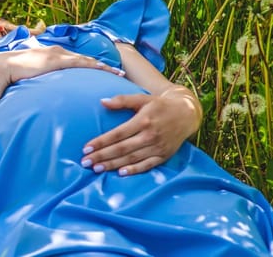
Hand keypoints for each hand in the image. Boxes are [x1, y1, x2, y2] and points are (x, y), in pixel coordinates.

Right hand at [0, 45, 124, 83]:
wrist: (4, 67)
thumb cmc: (13, 74)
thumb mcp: (30, 76)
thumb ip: (39, 81)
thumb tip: (42, 95)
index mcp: (52, 55)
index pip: (76, 60)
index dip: (91, 65)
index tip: (104, 71)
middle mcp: (58, 51)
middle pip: (86, 59)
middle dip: (103, 65)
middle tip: (119, 72)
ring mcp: (58, 54)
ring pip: (87, 60)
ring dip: (103, 66)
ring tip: (118, 73)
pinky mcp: (57, 60)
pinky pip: (80, 63)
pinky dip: (94, 66)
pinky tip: (105, 70)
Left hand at [80, 92, 200, 175]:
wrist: (186, 113)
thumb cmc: (159, 105)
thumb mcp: (142, 98)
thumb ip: (122, 100)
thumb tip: (102, 102)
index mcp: (143, 120)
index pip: (117, 134)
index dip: (101, 142)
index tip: (86, 148)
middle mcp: (150, 135)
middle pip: (121, 148)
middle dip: (102, 156)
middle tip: (85, 162)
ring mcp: (157, 147)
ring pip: (131, 158)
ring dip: (113, 165)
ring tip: (96, 169)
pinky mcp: (164, 156)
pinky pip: (147, 165)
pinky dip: (134, 170)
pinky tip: (120, 173)